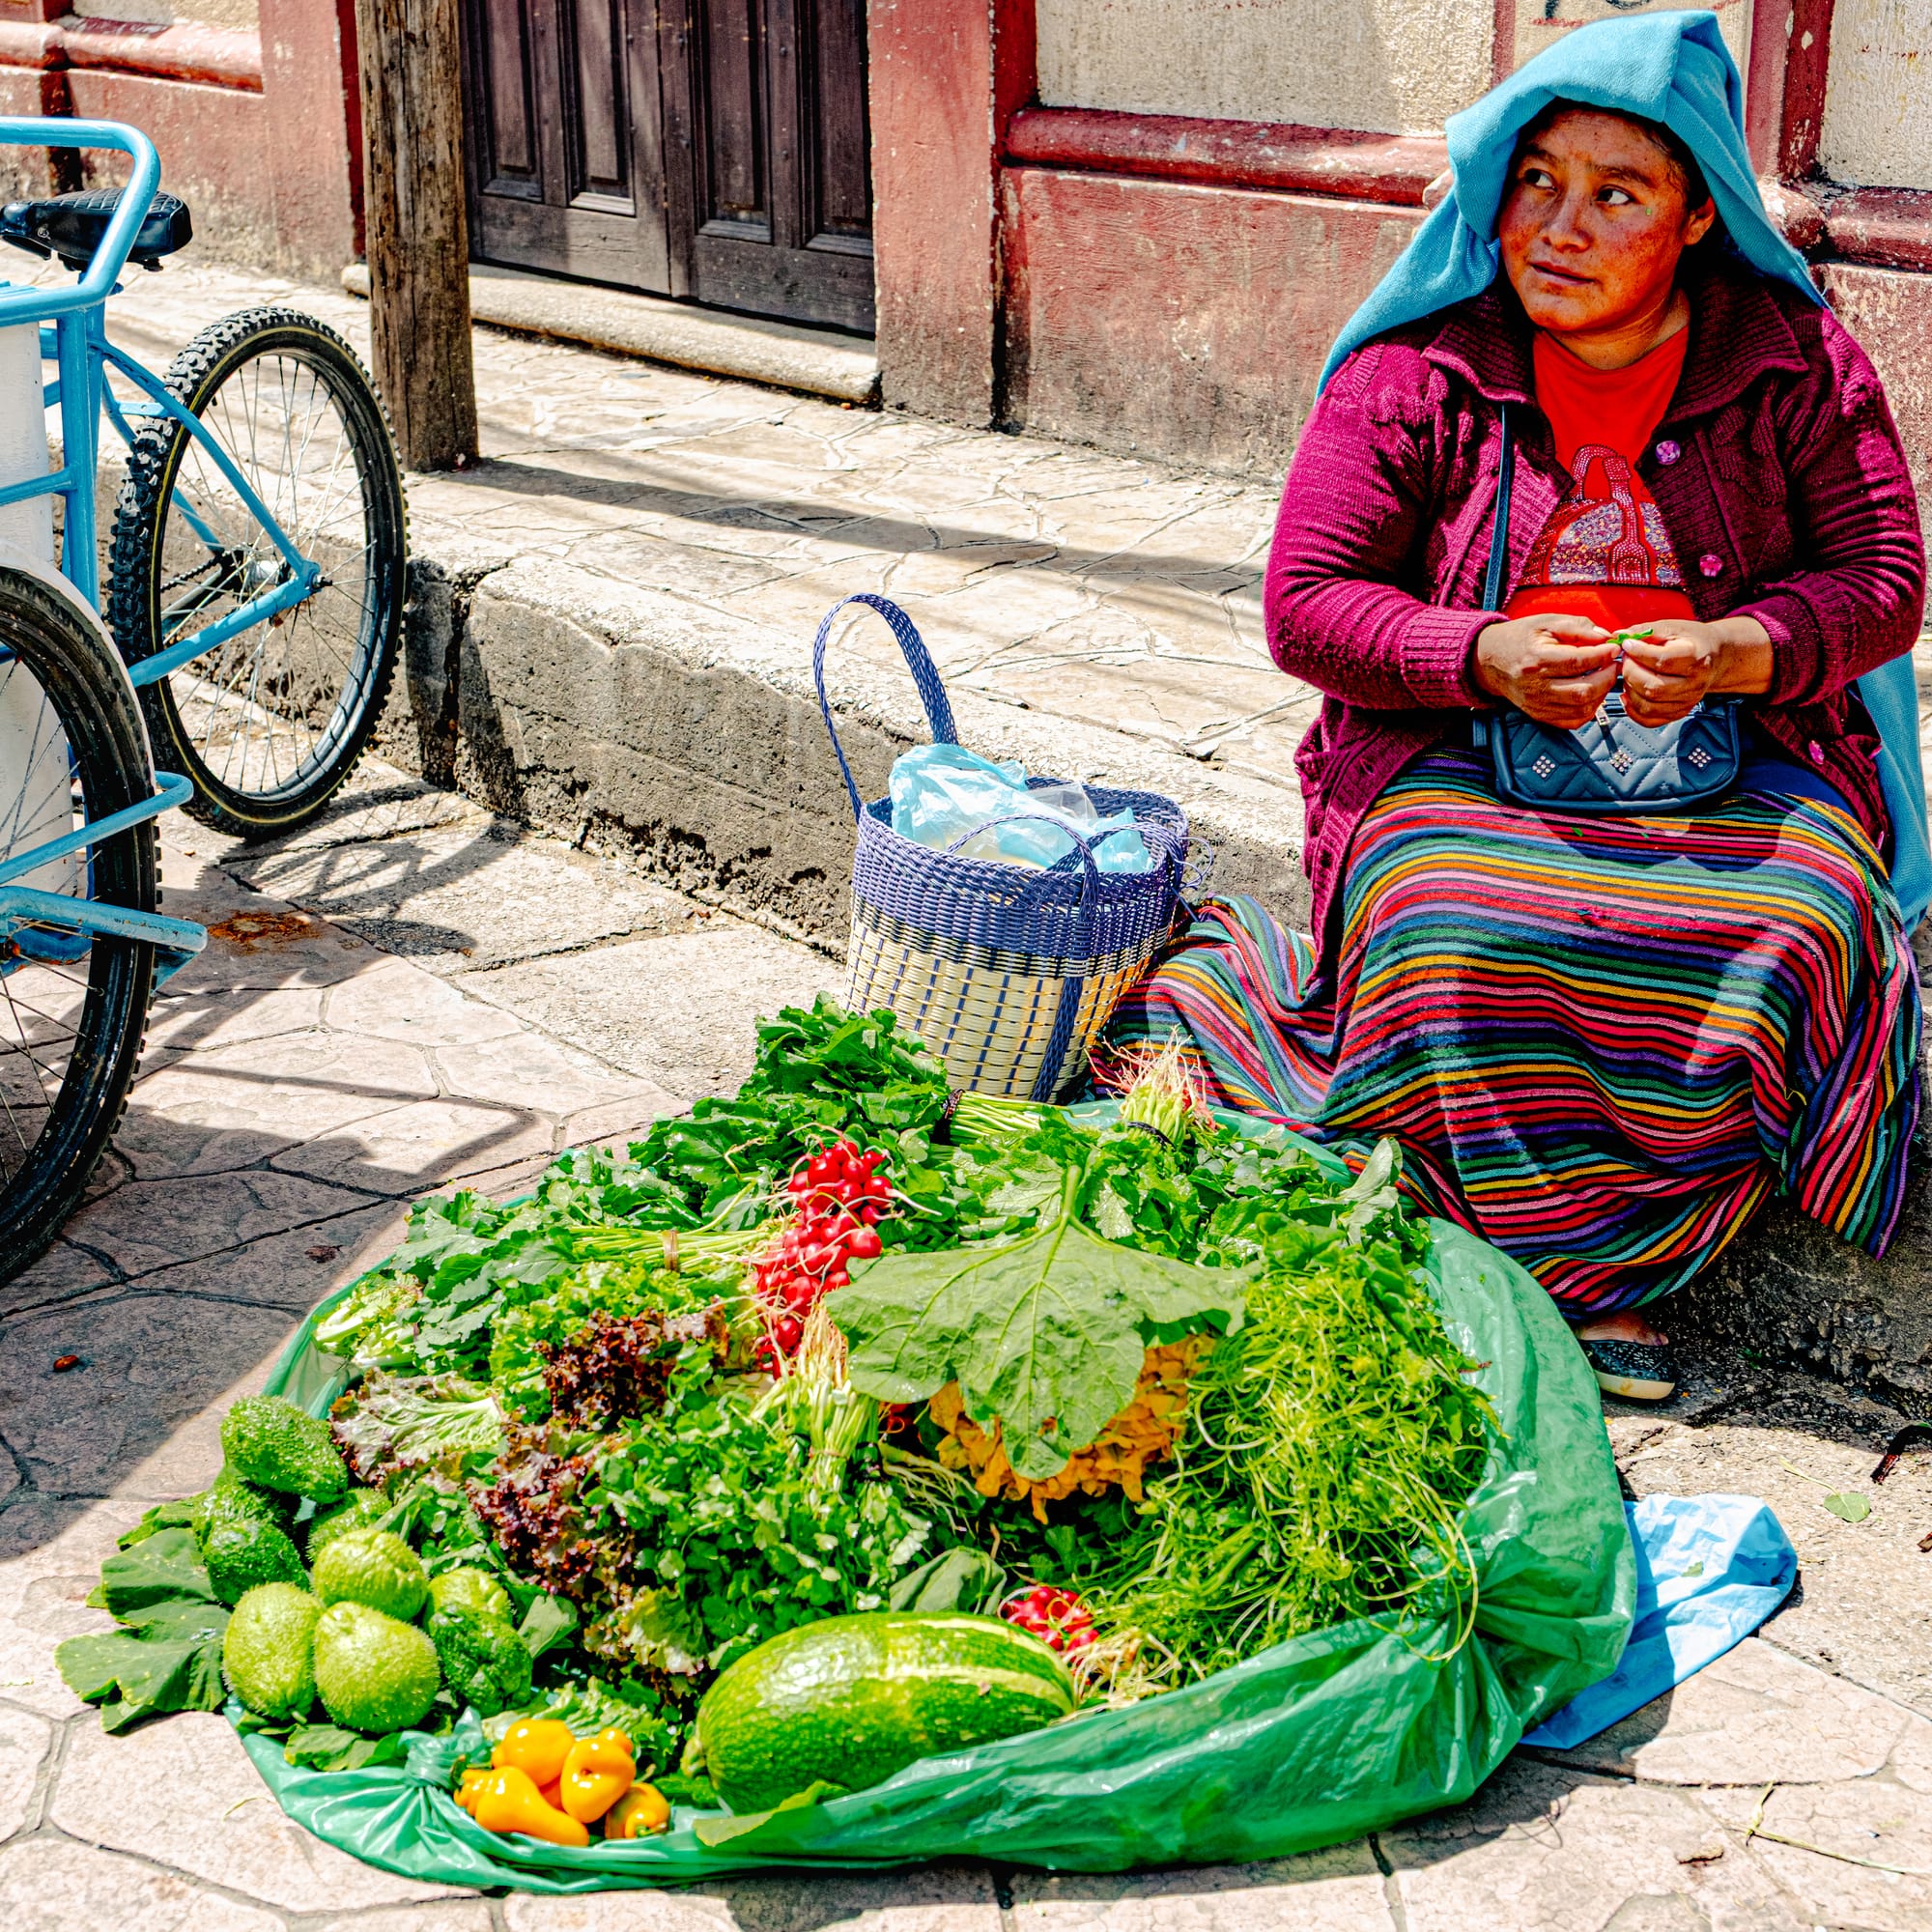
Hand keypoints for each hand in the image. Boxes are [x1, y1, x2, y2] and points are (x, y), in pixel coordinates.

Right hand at [1473, 614, 1618, 728]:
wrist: (1490, 660)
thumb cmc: (1520, 637)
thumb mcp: (1547, 622)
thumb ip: (1577, 626)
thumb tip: (1605, 638)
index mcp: (1537, 659)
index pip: (1578, 662)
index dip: (1602, 655)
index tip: (1614, 648)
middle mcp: (1536, 686)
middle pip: (1583, 690)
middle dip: (1607, 677)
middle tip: (1614, 664)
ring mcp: (1537, 704)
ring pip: (1581, 709)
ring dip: (1601, 694)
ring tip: (1605, 678)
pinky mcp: (1538, 714)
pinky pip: (1571, 721)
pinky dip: (1588, 710)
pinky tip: (1592, 694)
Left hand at [1618, 617, 1772, 725]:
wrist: (1715, 657)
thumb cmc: (1693, 641)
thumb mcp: (1674, 628)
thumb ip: (1647, 631)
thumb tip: (1619, 635)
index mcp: (1696, 659)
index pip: (1662, 661)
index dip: (1639, 653)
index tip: (1627, 644)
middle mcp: (1694, 684)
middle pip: (1653, 687)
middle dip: (1630, 672)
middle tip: (1626, 659)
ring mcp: (1687, 701)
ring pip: (1647, 706)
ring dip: (1629, 690)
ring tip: (1629, 673)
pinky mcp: (1679, 712)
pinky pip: (1649, 720)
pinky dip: (1632, 709)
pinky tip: (1628, 693)